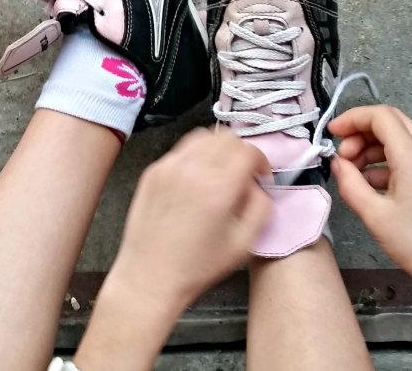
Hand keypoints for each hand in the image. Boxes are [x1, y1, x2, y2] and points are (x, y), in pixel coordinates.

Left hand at [111, 126, 271, 309]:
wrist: (150, 275)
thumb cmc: (197, 266)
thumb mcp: (243, 243)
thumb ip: (260, 206)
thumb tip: (258, 184)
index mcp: (218, 186)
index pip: (248, 150)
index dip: (261, 161)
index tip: (261, 176)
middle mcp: (192, 169)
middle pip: (226, 137)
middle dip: (240, 151)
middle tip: (243, 173)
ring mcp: (169, 166)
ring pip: (202, 136)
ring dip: (217, 148)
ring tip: (220, 172)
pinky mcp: (153, 171)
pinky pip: (181, 150)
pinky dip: (195, 156)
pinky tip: (197, 180)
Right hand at [329, 105, 411, 293]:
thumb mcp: (373, 214)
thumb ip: (349, 182)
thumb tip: (337, 164)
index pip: (379, 116)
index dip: (351, 119)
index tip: (332, 133)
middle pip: (390, 120)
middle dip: (360, 130)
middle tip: (342, 153)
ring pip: (398, 136)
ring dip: (371, 146)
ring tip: (353, 171)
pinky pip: (407, 154)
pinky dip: (384, 159)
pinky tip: (370, 183)